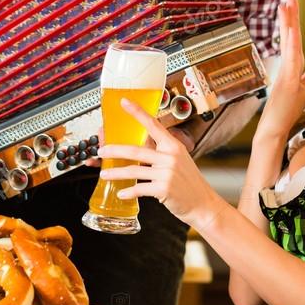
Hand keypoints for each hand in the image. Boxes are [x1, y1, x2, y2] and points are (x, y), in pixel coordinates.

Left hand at [97, 99, 226, 229]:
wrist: (203, 202)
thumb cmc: (189, 182)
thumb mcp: (178, 161)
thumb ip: (160, 154)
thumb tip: (137, 150)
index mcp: (173, 146)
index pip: (153, 124)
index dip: (137, 112)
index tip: (124, 102)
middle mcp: (170, 157)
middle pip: (135, 150)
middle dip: (114, 150)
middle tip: (101, 151)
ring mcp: (167, 173)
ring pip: (133, 170)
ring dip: (115, 173)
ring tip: (104, 174)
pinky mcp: (163, 189)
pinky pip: (139, 189)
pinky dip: (128, 191)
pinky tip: (121, 193)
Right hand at [255, 0, 304, 142]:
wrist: (273, 129)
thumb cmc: (286, 110)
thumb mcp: (304, 87)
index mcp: (292, 66)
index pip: (294, 38)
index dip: (294, 20)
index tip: (294, 3)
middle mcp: (287, 66)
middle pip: (289, 36)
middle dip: (289, 15)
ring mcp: (285, 73)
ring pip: (288, 44)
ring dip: (287, 23)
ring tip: (286, 4)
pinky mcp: (287, 83)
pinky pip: (290, 60)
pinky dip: (291, 45)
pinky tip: (291, 31)